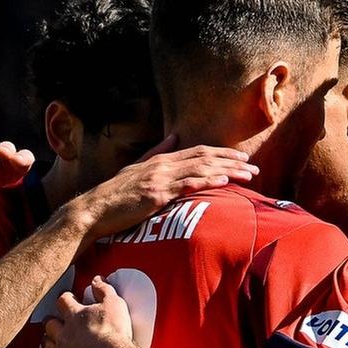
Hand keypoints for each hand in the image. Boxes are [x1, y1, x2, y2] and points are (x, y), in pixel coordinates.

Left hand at [0, 141, 34, 203]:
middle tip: (3, 153)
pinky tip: (37, 175)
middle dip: (5, 150)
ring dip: (22, 156)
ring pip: (25, 157)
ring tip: (19, 162)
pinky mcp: (38, 183)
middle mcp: (6, 171)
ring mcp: (24, 176)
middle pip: (6, 152)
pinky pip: (40, 172)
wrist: (11, 236)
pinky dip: (38, 170)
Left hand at [42, 275, 135, 347]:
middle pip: (49, 326)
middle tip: (54, 322)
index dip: (65, 299)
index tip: (68, 299)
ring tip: (51, 343)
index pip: (63, 302)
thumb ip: (104, 290)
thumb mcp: (114, 304)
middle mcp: (64, 336)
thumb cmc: (115, 335)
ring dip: (48, 345)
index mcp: (75, 317)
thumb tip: (97, 280)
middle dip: (51, 323)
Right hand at [72, 135, 256, 241]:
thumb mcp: (136, 169)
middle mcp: (162, 165)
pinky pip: (187, 185)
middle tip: (253, 166)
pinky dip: (207, 181)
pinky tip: (224, 182)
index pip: (197, 152)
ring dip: (227, 171)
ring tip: (247, 175)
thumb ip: (156, 152)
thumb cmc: (114, 195)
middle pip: (204, 157)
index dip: (221, 153)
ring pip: (201, 169)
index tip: (241, 157)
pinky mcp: (156, 195)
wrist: (93, 210)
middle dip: (231, 161)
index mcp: (160, 160)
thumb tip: (174, 137)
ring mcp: (159, 179)